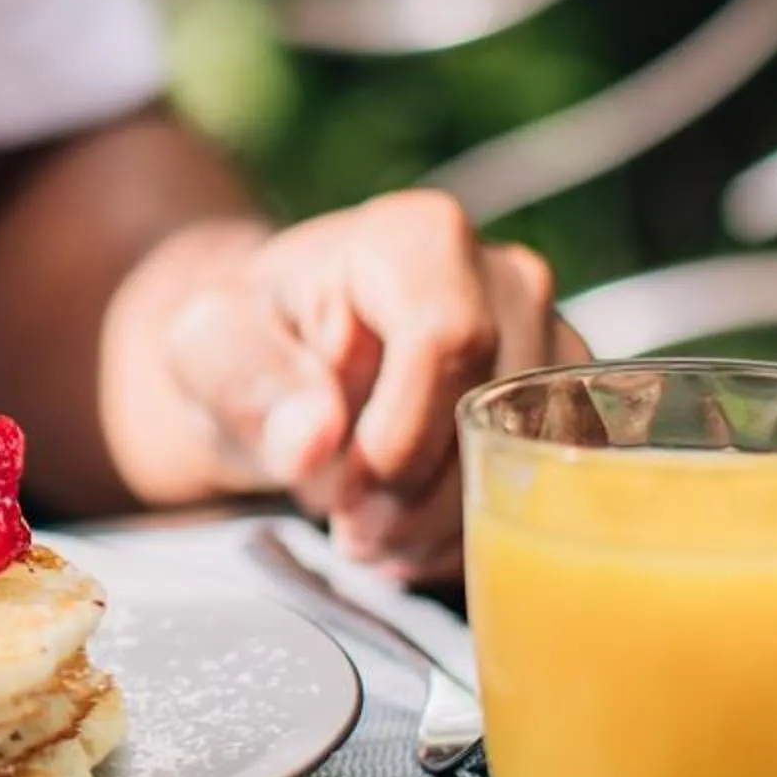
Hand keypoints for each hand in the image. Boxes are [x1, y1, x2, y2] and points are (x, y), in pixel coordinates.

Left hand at [145, 192, 588, 582]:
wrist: (281, 363)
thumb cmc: (249, 342)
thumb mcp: (208, 350)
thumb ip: (248, 384)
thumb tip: (312, 437)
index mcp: (416, 237)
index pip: (446, 339)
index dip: (401, 437)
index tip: (344, 497)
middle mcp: (503, 277)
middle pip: (501, 406)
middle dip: (423, 499)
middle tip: (353, 535)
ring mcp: (549, 341)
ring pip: (540, 457)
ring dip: (452, 525)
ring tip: (375, 538)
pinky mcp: (568, 407)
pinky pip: (556, 488)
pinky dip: (483, 532)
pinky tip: (416, 539)